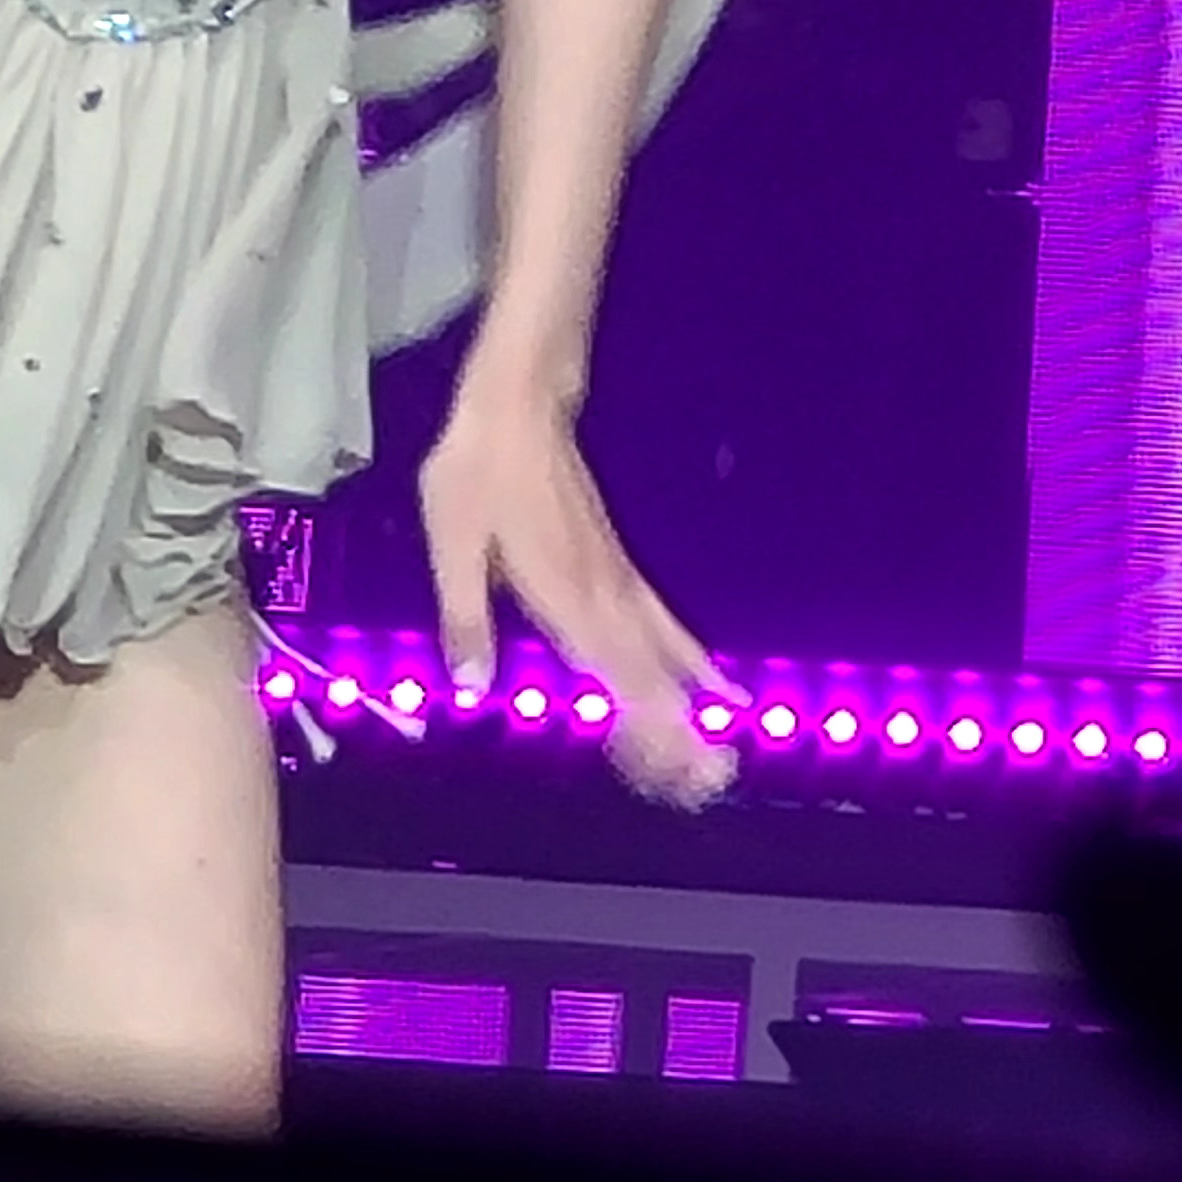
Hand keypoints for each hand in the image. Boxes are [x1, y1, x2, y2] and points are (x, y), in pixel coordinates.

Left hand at [420, 367, 735, 810]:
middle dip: (680, 727)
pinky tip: (709, 677)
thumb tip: (472, 687)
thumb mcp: (454, 541)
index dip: (639, 723)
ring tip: (727, 745)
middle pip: (647, 671)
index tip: (671, 769)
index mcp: (559, 594)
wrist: (518, 404)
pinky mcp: (616, 561)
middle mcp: (597, 592)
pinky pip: (659, 618)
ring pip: (660, 648)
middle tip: (716, 778)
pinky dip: (687, 653)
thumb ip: (467, 616)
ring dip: (691, 700)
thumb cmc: (478, 470)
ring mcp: (613, 575)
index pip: (608, 673)